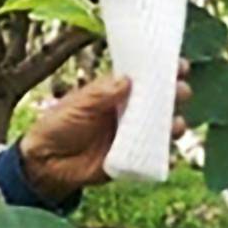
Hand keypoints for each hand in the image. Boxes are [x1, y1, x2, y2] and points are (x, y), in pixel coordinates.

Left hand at [18, 64, 192, 201]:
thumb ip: (101, 94)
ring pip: (160, 128)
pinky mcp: (130, 159)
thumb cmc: (58, 125)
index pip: (144, 79)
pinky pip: (152, 156)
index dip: (163, 71)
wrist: (46, 162)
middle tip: (181, 91)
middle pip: (158, 101)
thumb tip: (127, 80)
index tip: (180, 65)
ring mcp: (130, 136)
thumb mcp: (77, 104)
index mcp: (116, 93)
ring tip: (176, 124)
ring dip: (173, 124)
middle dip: (174, 95)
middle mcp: (127, 112)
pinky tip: (171, 155)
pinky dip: (164, 155)